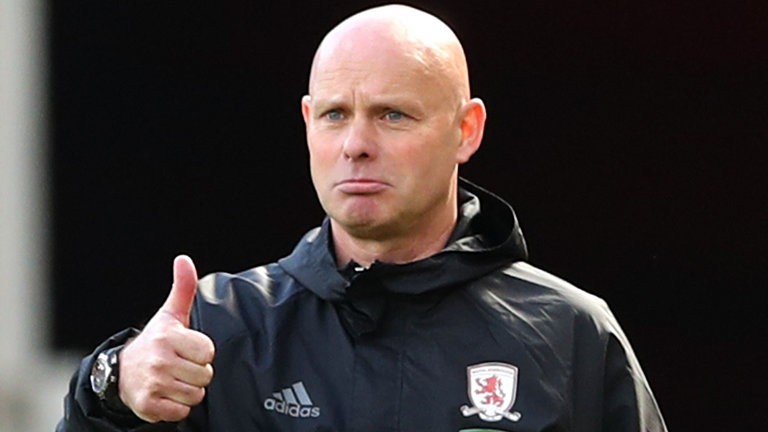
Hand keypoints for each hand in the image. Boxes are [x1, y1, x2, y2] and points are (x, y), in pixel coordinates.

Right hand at [118, 255, 214, 422]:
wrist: (120, 373)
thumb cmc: (155, 342)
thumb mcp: (169, 314)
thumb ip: (183, 287)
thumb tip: (184, 259)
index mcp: (168, 337)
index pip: (208, 352)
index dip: (201, 352)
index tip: (187, 349)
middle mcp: (159, 360)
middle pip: (205, 375)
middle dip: (196, 373)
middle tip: (180, 366)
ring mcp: (153, 383)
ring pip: (196, 395)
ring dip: (188, 391)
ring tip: (173, 380)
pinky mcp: (148, 405)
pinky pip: (181, 412)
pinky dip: (176, 407)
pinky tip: (166, 395)